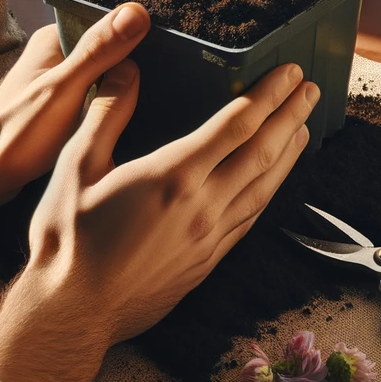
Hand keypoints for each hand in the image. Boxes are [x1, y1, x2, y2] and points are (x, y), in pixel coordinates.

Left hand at [0, 3, 149, 291]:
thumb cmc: (16, 134)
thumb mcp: (65, 89)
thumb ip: (99, 51)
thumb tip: (137, 12)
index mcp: (57, 39)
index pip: (114, 27)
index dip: (143, 40)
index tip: (174, 57)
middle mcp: (59, 56)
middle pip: (114, 54)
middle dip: (139, 68)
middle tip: (172, 88)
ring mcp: (62, 84)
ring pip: (110, 80)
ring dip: (128, 92)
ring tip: (159, 106)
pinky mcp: (65, 110)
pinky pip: (101, 101)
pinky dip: (115, 110)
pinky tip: (134, 125)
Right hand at [0, 61, 318, 381]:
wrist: (72, 314)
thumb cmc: (68, 240)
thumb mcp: (76, 165)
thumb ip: (107, 112)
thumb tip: (126, 67)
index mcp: (173, 175)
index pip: (236, 125)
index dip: (268, 95)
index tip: (289, 73)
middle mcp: (201, 205)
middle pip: (262, 152)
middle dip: (291, 116)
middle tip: (312, 90)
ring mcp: (209, 237)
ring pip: (264, 187)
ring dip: (289, 153)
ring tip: (306, 126)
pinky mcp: (208, 261)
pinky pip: (251, 217)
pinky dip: (270, 191)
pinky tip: (275, 180)